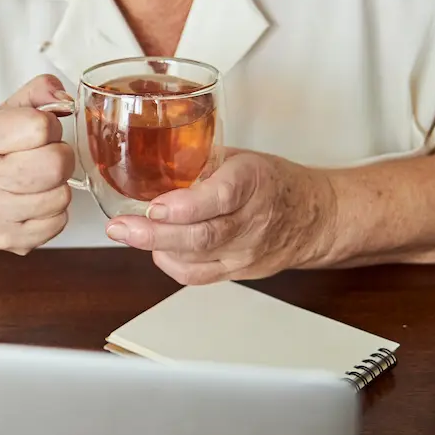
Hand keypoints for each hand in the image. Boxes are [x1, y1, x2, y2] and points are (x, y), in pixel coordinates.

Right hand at [0, 75, 74, 254]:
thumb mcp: (3, 115)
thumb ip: (37, 93)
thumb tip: (65, 99)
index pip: (40, 126)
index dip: (49, 127)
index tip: (39, 134)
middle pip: (56, 164)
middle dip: (60, 158)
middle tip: (45, 158)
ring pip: (62, 195)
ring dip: (58, 187)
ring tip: (38, 182)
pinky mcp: (11, 240)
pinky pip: (59, 222)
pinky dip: (54, 212)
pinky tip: (35, 204)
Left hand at [103, 149, 339, 282]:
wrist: (314, 217)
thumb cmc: (274, 182)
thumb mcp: (241, 158)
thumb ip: (200, 162)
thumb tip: (149, 158)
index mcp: (253, 182)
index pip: (219, 198)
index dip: (183, 206)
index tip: (153, 206)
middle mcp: (251, 221)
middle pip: (201, 236)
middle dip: (154, 234)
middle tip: (120, 228)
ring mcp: (246, 252)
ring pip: (197, 260)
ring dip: (156, 248)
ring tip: (127, 234)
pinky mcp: (239, 271)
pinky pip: (199, 276)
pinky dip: (172, 264)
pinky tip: (157, 249)